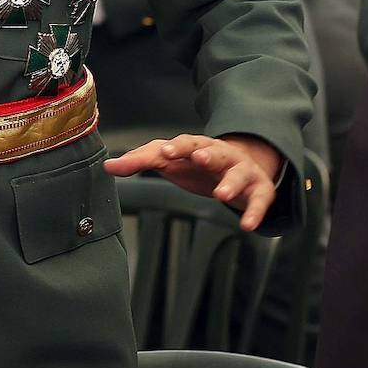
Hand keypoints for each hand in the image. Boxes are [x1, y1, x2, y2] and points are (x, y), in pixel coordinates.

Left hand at [104, 133, 282, 231]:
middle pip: (214, 151)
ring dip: (231, 182)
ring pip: (238, 173)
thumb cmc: (196, 163)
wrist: (241, 165)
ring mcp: (241, 171)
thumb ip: (140, 161)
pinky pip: (259, 200)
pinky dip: (255, 212)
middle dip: (207, 153)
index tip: (166, 151)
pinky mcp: (259, 190)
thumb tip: (107, 166)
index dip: (176, 147)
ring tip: (221, 195)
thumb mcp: (169, 160)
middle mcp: (220, 154)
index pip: (184, 142)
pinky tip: (247, 225)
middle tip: (199, 158)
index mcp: (196, 146)